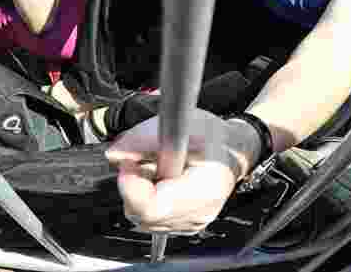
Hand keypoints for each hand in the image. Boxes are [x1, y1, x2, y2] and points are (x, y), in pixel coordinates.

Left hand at [105, 110, 241, 233]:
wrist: (235, 150)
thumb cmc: (215, 138)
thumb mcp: (182, 126)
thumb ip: (144, 139)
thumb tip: (115, 155)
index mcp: (203, 192)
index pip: (152, 208)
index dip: (131, 186)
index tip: (128, 162)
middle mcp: (197, 216)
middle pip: (143, 216)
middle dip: (133, 186)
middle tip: (141, 161)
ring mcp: (190, 224)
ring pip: (143, 219)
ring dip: (139, 193)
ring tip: (155, 169)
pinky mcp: (183, 225)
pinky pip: (151, 219)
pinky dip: (147, 199)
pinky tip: (160, 181)